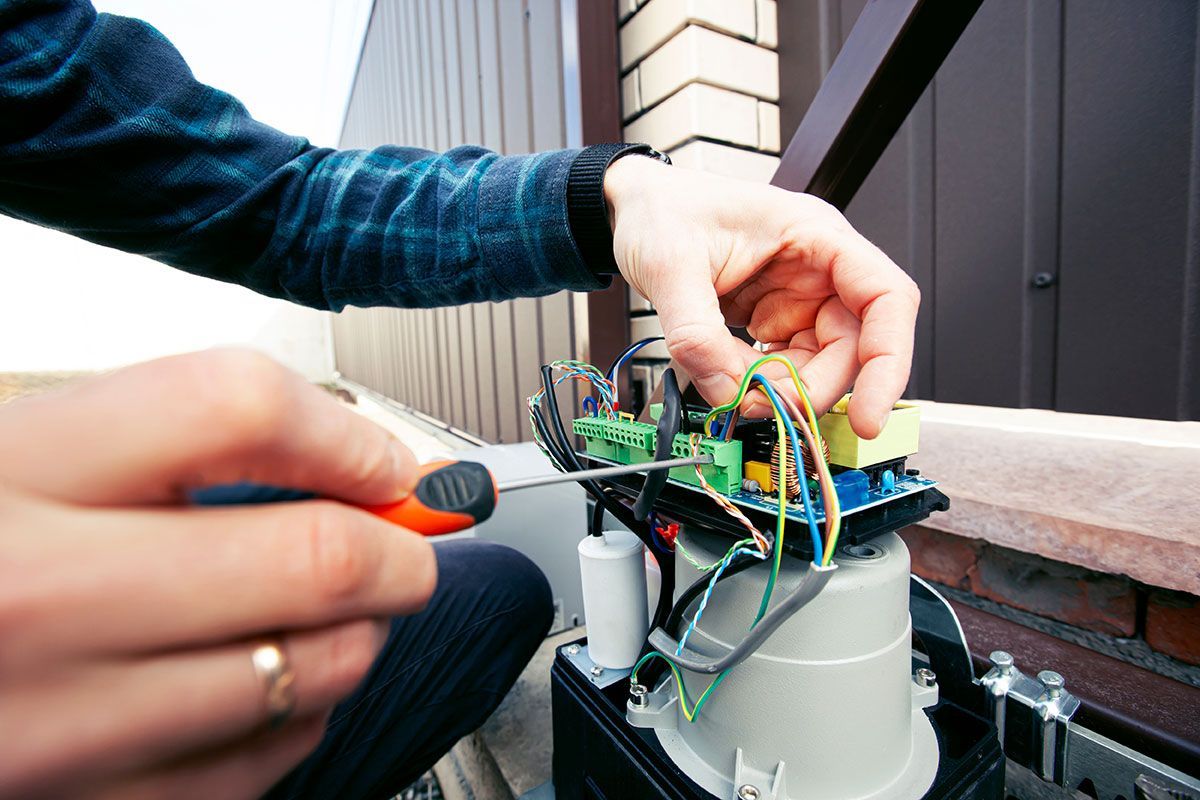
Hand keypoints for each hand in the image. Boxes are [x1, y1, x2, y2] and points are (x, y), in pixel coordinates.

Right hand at [0, 349, 433, 799]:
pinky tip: (270, 683)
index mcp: (4, 477)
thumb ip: (159, 445)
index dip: (344, 432)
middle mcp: (29, 604)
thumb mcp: (12, 458)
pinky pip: (260, 768)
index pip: (232, 409)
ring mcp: (53, 728)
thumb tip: (345, 462)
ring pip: (309, 674)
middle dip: (396, 549)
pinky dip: (299, 718)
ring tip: (336, 608)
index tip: (385, 460)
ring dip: (357, 634)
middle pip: (307, 558)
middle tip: (407, 540)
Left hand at [605, 157, 919, 437]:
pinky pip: (783, 367)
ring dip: (780, 390)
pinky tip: (726, 376)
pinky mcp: (774, 319)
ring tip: (729, 385)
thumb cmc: (663, 209)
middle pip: (852, 347)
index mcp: (814, 235)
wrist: (634, 208)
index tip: (870, 414)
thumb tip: (726, 391)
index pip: (886, 299)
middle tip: (761, 406)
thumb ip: (696, 335)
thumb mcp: (671, 267)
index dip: (889, 360)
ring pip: (817, 365)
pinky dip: (759, 383)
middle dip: (810, 387)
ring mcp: (797, 297)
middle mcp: (817, 269)